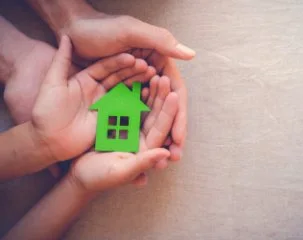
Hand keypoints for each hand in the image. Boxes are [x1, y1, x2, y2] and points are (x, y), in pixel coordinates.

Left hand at [31, 35, 155, 162]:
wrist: (48, 140)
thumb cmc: (46, 111)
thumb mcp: (52, 83)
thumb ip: (61, 60)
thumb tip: (66, 36)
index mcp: (85, 79)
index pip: (105, 67)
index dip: (118, 62)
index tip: (132, 57)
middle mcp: (97, 90)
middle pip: (118, 77)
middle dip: (132, 71)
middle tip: (147, 66)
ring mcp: (104, 104)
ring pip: (123, 91)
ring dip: (136, 83)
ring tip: (151, 77)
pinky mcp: (108, 118)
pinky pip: (124, 108)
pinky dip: (135, 101)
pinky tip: (146, 94)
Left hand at [58, 11, 189, 160]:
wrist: (72, 31)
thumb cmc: (100, 28)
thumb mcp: (130, 31)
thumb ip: (161, 41)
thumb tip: (191, 55)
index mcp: (158, 62)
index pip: (175, 92)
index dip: (180, 116)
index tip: (179, 138)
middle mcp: (149, 76)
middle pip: (166, 108)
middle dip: (172, 133)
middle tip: (175, 156)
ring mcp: (134, 86)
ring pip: (151, 115)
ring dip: (159, 137)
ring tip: (162, 160)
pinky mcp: (118, 93)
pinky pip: (132, 114)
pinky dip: (138, 130)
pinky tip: (141, 148)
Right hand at [68, 76, 178, 190]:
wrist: (78, 175)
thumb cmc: (99, 178)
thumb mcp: (120, 171)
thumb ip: (142, 163)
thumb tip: (165, 154)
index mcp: (146, 148)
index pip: (161, 128)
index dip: (168, 112)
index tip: (173, 95)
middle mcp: (141, 136)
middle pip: (154, 114)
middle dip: (160, 96)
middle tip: (164, 78)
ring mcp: (130, 127)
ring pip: (143, 106)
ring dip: (149, 91)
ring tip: (153, 73)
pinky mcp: (117, 121)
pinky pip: (127, 104)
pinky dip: (132, 91)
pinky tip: (136, 78)